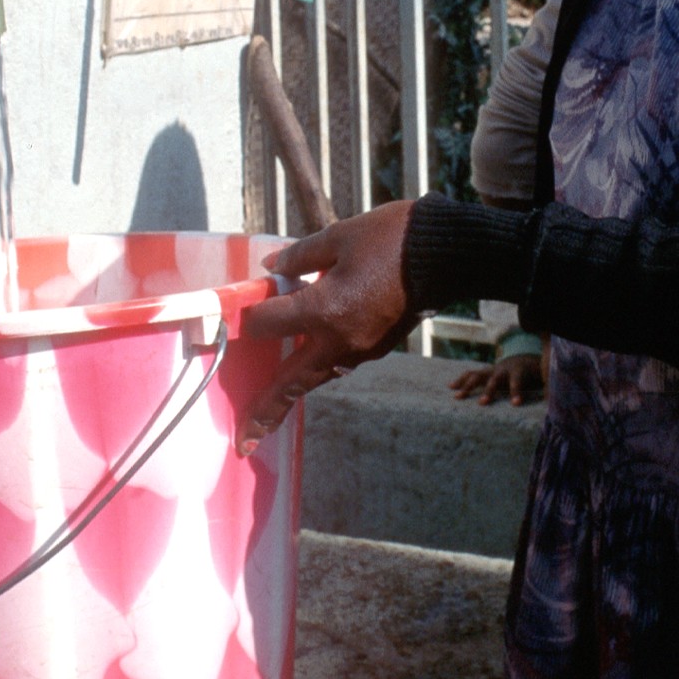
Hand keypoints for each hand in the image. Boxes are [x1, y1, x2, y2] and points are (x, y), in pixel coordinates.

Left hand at [234, 203, 418, 453]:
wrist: (447, 255)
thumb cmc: (392, 239)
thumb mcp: (338, 237)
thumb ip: (299, 257)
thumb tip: (272, 268)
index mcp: (324, 310)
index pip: (269, 323)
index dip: (247, 318)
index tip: (231, 317)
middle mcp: (339, 340)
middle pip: (291, 383)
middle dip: (264, 413)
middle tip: (243, 441)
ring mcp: (361, 350)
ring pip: (315, 377)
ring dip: (290, 394)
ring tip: (266, 415)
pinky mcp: (377, 347)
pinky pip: (337, 363)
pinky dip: (316, 367)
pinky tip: (304, 362)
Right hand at [453, 351, 545, 406]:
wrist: (521, 360)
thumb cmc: (532, 374)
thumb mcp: (540, 380)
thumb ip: (546, 390)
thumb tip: (553, 403)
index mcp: (518, 372)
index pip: (517, 381)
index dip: (516, 391)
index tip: (516, 404)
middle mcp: (502, 370)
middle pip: (494, 379)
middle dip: (488, 391)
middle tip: (482, 403)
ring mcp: (492, 370)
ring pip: (478, 376)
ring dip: (468, 386)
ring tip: (457, 396)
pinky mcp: (484, 372)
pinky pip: (471, 375)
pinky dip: (460, 381)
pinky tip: (451, 388)